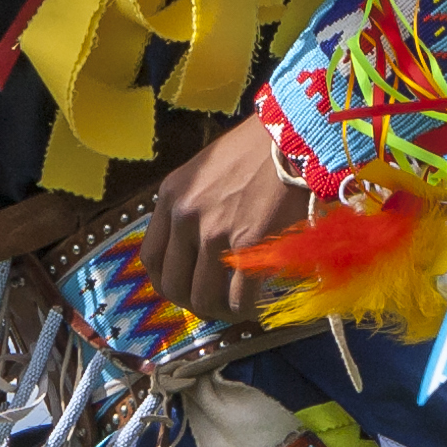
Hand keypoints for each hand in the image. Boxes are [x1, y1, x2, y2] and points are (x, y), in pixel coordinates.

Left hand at [141, 120, 314, 327]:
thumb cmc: (256, 149)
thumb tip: (196, 247)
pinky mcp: (249, 247)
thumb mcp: (206, 171)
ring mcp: (215, 234)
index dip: (168, 282)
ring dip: (218, 311)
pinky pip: (237, 298)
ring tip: (235, 308)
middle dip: (192, 302)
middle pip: (173, 285)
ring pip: (203, 298)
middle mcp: (186, 218)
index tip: (187, 287)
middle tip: (213, 304)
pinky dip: (244, 311)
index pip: (152, 259)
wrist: (294, 135)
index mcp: (171, 198)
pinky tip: (255, 306)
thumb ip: (192, 206)